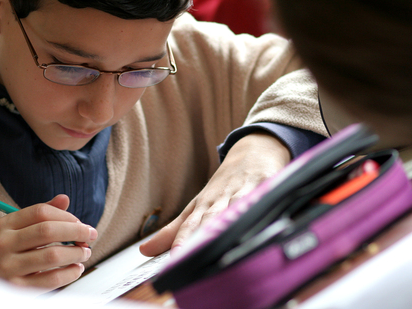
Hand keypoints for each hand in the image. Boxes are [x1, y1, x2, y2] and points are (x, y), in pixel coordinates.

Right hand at [0, 194, 96, 290]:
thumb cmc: (12, 252)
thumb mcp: (20, 230)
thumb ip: (42, 215)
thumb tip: (64, 198)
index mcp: (5, 225)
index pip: (41, 212)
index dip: (66, 216)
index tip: (81, 223)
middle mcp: (3, 244)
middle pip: (48, 231)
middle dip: (76, 231)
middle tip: (91, 235)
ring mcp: (8, 267)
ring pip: (52, 255)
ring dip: (76, 253)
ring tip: (85, 253)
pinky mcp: (17, 288)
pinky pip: (52, 279)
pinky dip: (70, 273)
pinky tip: (76, 269)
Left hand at [139, 131, 290, 256]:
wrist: (255, 151)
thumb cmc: (225, 185)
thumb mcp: (198, 205)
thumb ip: (173, 230)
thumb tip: (144, 251)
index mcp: (204, 206)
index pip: (190, 227)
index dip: (183, 243)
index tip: (174, 260)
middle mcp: (221, 200)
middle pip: (210, 220)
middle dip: (201, 239)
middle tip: (189, 256)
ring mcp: (244, 193)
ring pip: (234, 211)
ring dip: (227, 226)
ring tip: (219, 244)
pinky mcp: (267, 187)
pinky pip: (263, 200)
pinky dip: (259, 209)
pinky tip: (260, 221)